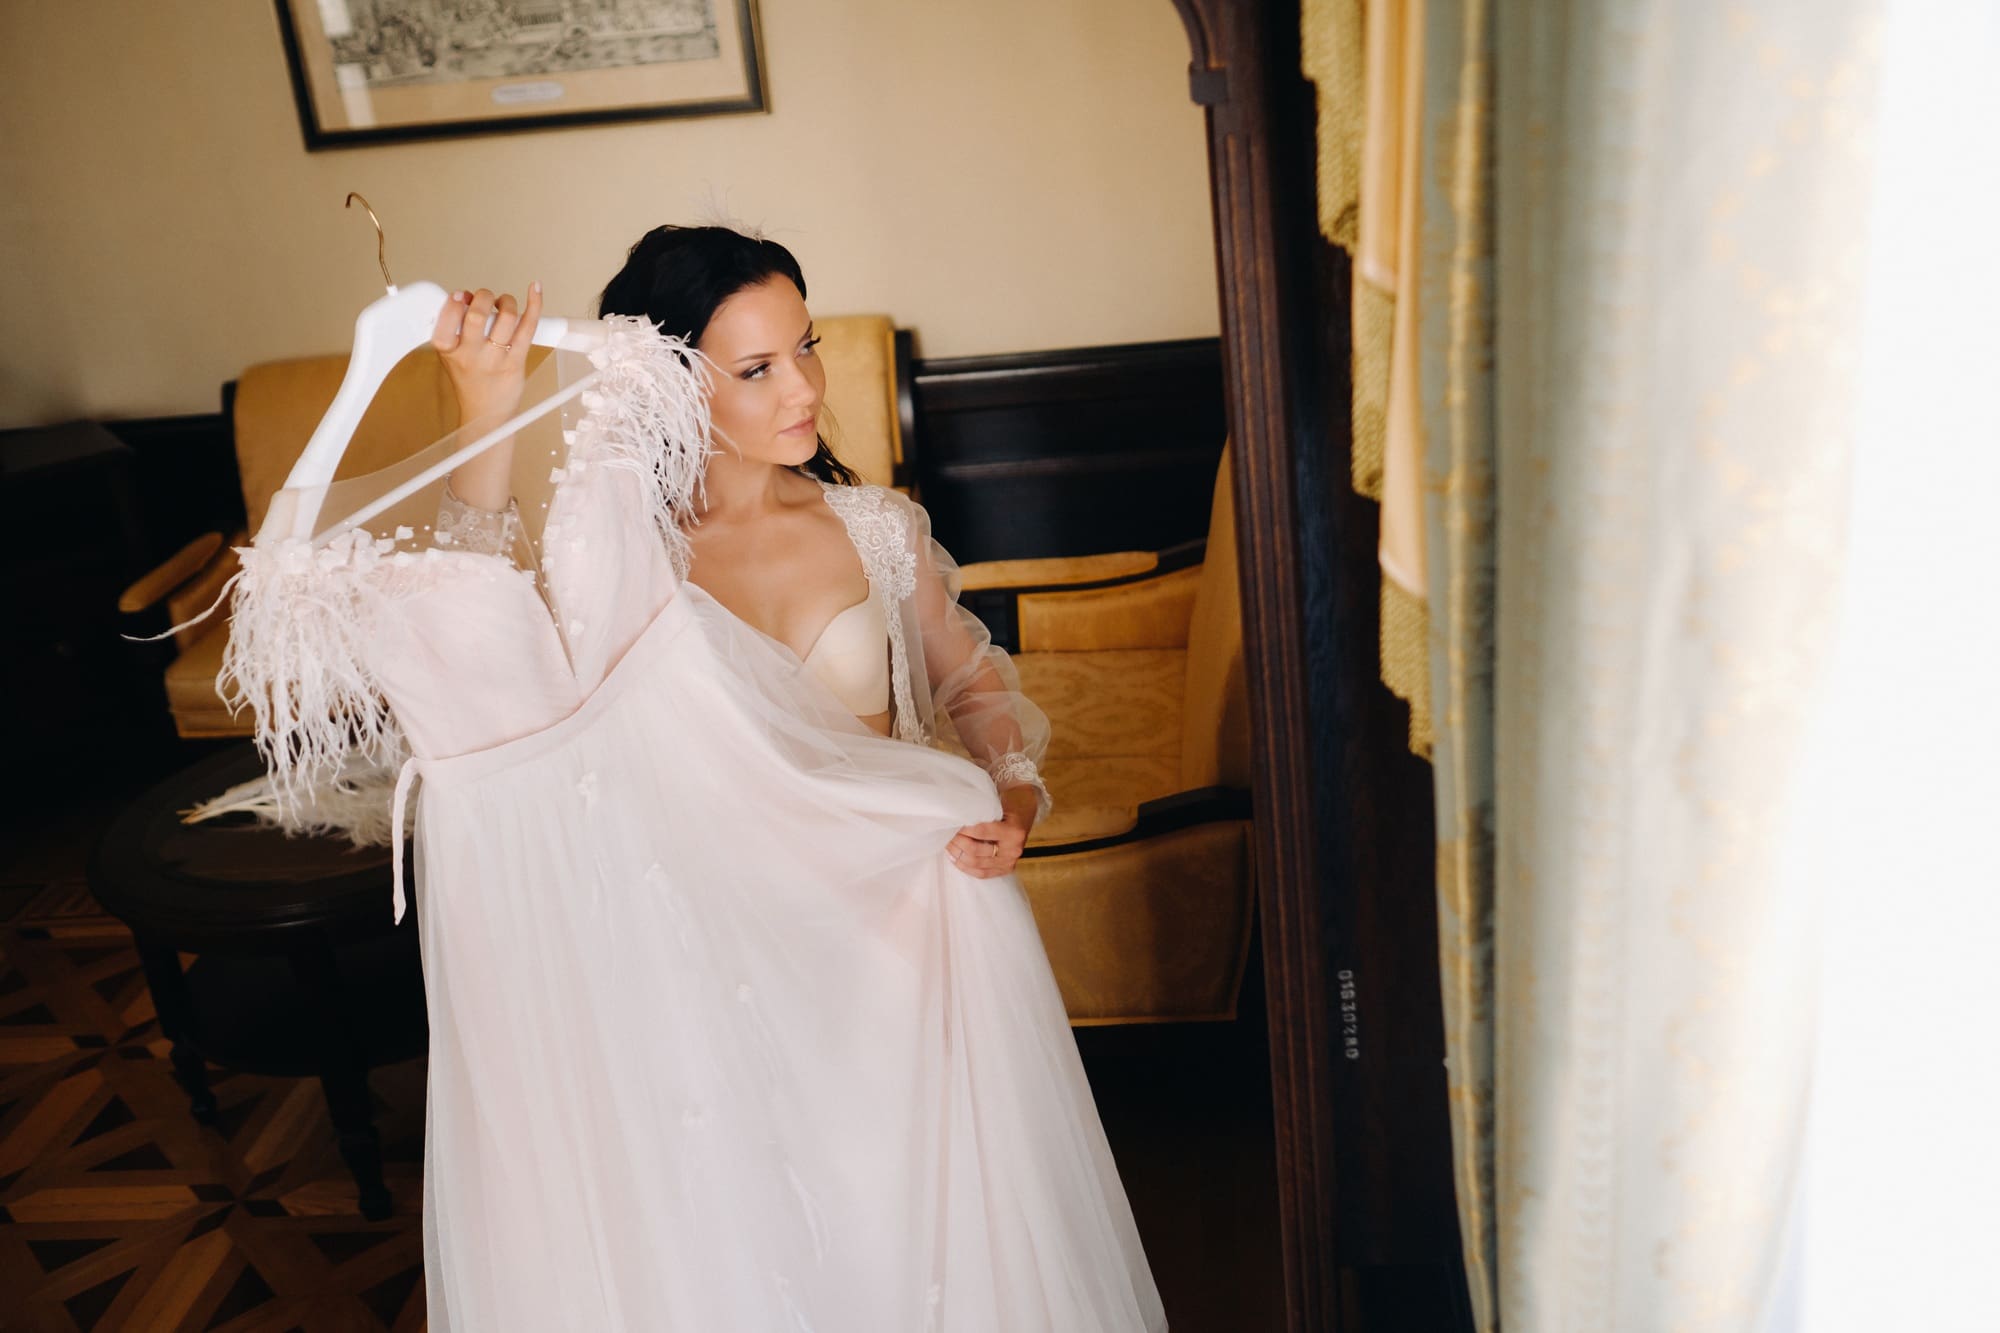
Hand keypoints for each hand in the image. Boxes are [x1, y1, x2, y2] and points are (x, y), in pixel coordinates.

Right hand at [431, 284, 542, 422]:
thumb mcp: (452, 355)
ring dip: (507, 301)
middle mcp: (471, 355)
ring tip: (505, 304)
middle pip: (477, 315)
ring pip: (506, 318)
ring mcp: (496, 358)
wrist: (486, 413)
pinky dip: (534, 304)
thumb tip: (466, 297)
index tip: (459, 295)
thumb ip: (455, 327)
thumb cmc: (471, 380)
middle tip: (486, 299)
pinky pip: (528, 327)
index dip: (452, 304)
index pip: (445, 322)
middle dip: (484, 296)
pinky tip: (535, 289)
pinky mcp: (517, 361)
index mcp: (449, 351)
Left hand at [946, 785, 1037, 878]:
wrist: (1025, 812)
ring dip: (958, 855)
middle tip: (946, 834)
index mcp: (1014, 831)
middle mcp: (1014, 849)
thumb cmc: (1009, 804)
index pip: (981, 832)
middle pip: (976, 851)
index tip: (951, 824)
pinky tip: (955, 858)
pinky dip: (965, 867)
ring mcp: (1010, 862)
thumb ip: (982, 812)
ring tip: (947, 845)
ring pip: (976, 864)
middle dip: (957, 843)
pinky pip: (981, 873)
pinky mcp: (1006, 869)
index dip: (963, 829)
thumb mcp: (999, 803)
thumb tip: (956, 816)